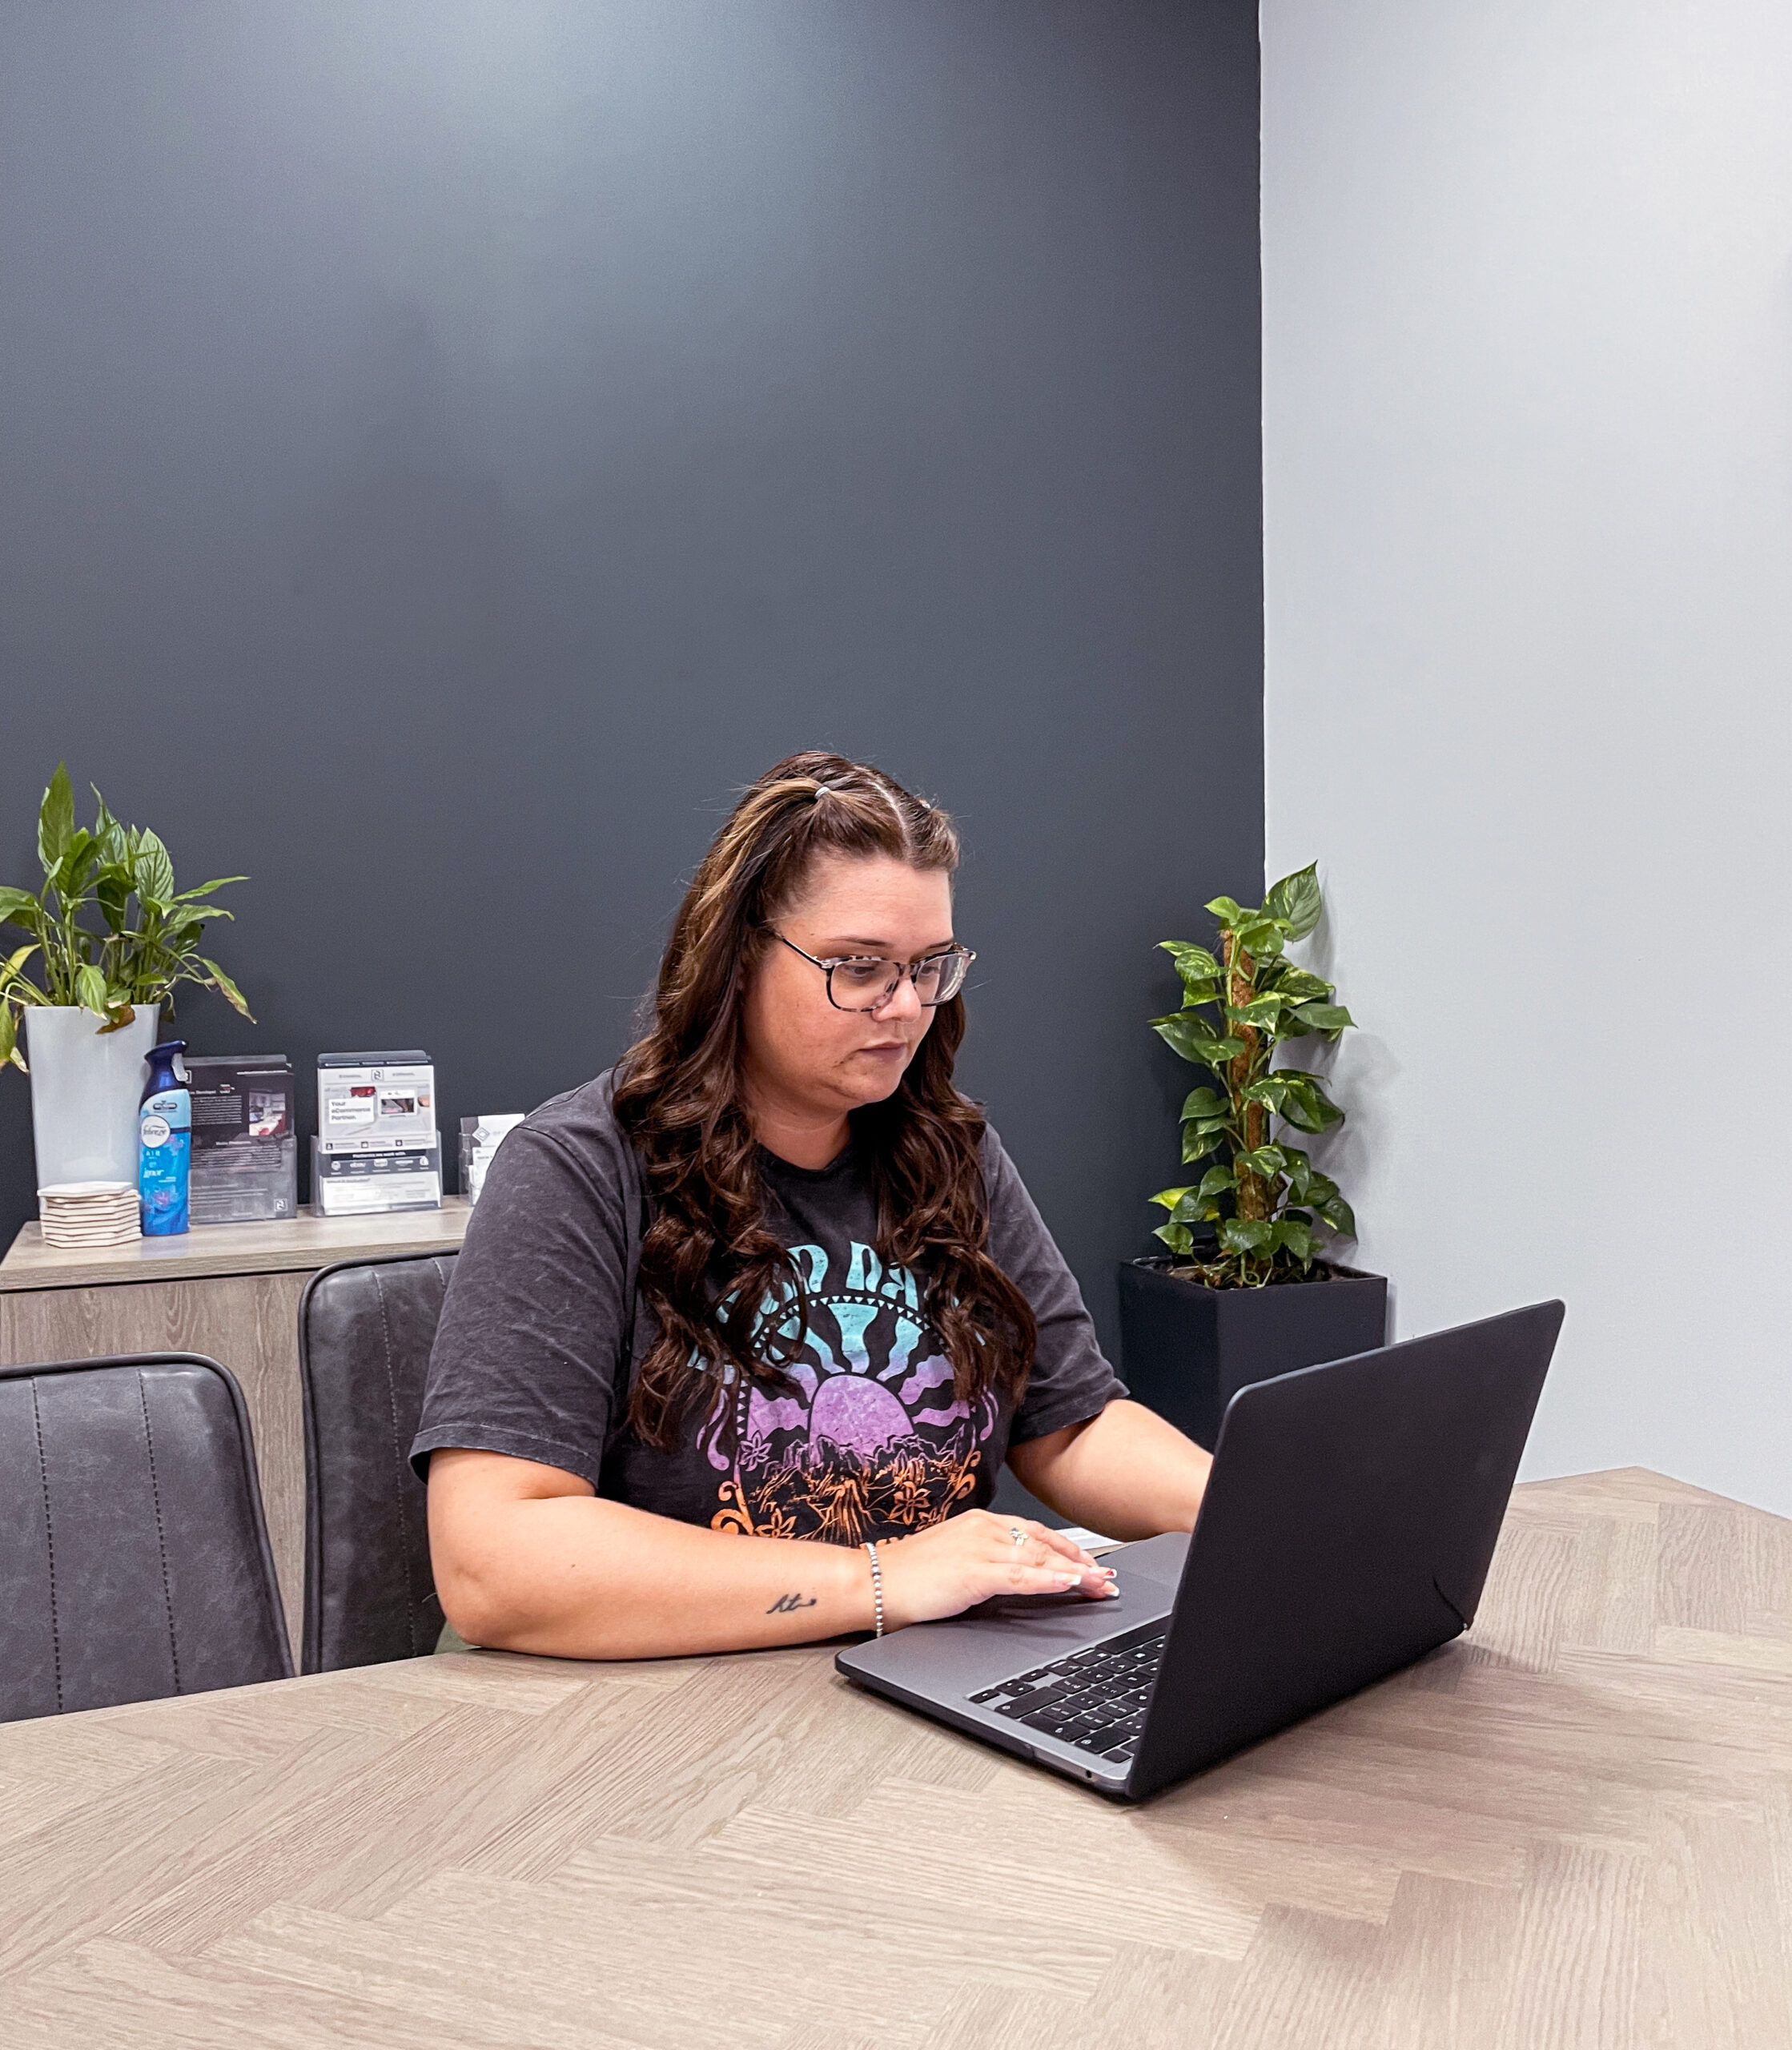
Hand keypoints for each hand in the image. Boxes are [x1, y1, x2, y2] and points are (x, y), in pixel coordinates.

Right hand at [875, 1510, 1118, 1629]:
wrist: (874, 1583)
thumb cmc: (908, 1576)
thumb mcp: (955, 1560)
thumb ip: (986, 1562)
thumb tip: (1016, 1576)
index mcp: (981, 1523)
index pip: (1036, 1534)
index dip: (1069, 1550)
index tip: (1093, 1565)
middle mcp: (984, 1529)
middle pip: (1045, 1544)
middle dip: (1082, 1563)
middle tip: (1109, 1580)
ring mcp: (980, 1549)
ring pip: (1039, 1560)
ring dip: (1076, 1574)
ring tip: (1101, 1586)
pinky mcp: (974, 1572)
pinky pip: (1021, 1577)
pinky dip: (1049, 1580)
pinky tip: (1069, 1585)